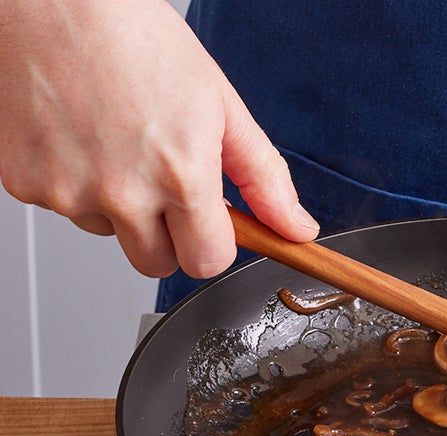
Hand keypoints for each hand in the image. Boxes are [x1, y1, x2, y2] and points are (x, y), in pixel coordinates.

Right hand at [0, 0, 318, 278]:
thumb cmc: (135, 37)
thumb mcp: (220, 106)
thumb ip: (263, 177)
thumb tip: (295, 227)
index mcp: (181, 175)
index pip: (208, 261)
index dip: (213, 242)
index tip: (211, 220)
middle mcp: (122, 192)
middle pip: (158, 264)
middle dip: (169, 235)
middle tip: (165, 181)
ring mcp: (68, 191)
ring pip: (110, 233)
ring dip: (118, 204)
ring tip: (117, 140)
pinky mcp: (24, 183)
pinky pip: (64, 207)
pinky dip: (75, 181)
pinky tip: (81, 136)